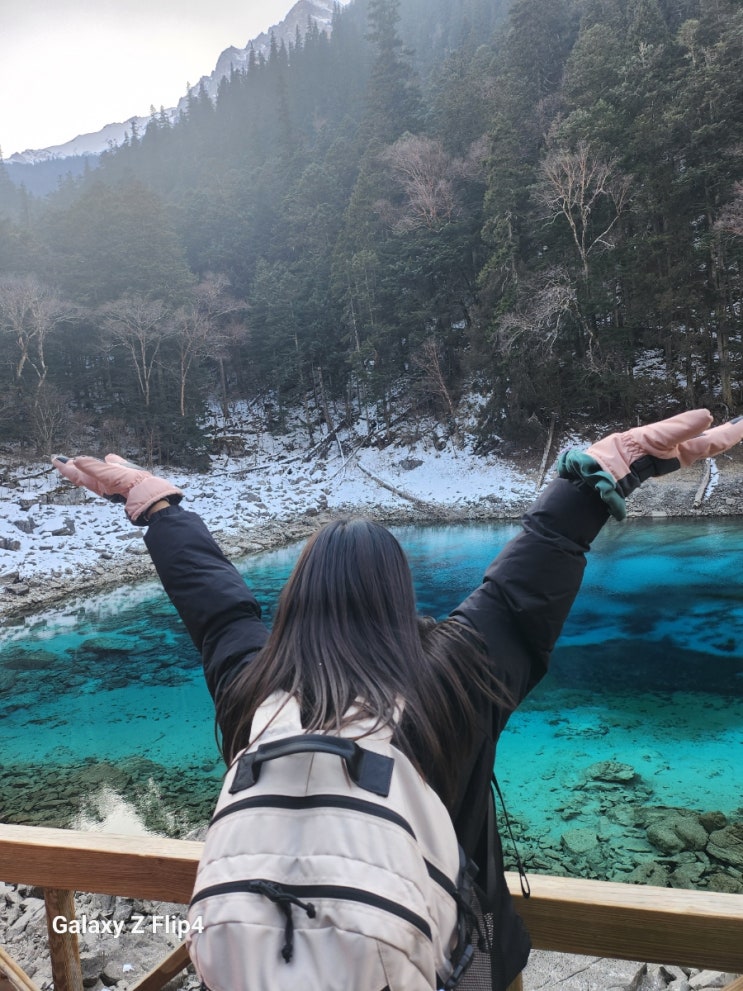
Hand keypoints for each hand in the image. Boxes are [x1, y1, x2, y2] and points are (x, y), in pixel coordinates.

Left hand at [52, 453, 182, 524]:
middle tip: (62, 460)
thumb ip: (94, 467)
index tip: (54, 459)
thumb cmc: (130, 485)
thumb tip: (76, 460)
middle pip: (82, 474)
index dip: (64, 467)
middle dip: (72, 467)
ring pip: (94, 474)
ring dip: (85, 467)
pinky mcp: (122, 480)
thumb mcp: (110, 474)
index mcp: (96, 481)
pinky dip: (103, 467)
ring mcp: (112, 482)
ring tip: (79, 461)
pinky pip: (108, 472)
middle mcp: (102, 483)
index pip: (75, 473)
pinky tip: (108, 462)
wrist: (151, 494)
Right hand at [558, 409, 742, 518]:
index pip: (715, 441)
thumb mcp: (656, 438)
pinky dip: (687, 432)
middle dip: (725, 434)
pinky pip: (676, 438)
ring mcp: (664, 452)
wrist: (599, 468)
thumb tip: (709, 415)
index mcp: (682, 452)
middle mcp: (677, 453)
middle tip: (739, 425)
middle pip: (708, 442)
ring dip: (709, 434)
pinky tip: (686, 431)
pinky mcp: (650, 448)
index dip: (733, 433)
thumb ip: (681, 427)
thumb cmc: (627, 456)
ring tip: (722, 427)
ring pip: (694, 442)